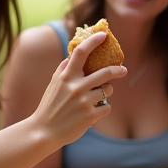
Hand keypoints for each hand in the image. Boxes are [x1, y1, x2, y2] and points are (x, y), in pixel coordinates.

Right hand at [31, 31, 126, 146]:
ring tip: (95, 98)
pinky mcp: (91, 115)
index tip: (103, 35)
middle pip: (105, 72)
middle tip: (123, 70)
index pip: (81, 52)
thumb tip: (74, 56)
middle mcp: (76, 87)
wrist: (43, 132)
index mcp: (65, 76)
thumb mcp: (53, 84)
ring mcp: (84, 101)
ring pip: (108, 91)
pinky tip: (92, 113)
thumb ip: (64, 69)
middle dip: (117, 70)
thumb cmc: (49, 106)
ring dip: (105, 93)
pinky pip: (107, 107)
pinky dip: (102, 109)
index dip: (93, 41)